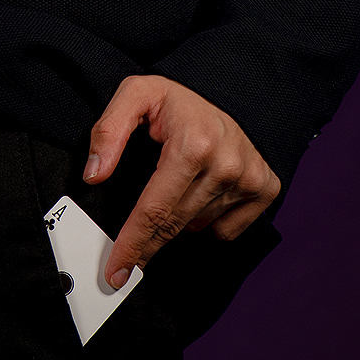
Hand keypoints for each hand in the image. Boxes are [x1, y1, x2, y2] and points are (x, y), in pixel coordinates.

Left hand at [85, 75, 280, 288]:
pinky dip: (208, 222)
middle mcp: (226, 165)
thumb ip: (109, 131)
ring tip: (173, 188)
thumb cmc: (179, 98)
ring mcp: (249, 180)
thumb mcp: (136, 95)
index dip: (132, 243)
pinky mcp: (265, 189)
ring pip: (197, 227)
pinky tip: (200, 195)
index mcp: (192, 145)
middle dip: (146, 245)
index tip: (116, 270)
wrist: (234, 89)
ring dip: (178, 221)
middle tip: (127, 261)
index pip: (154, 209)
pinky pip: (227, 230)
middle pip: (174, 224)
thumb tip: (93, 175)